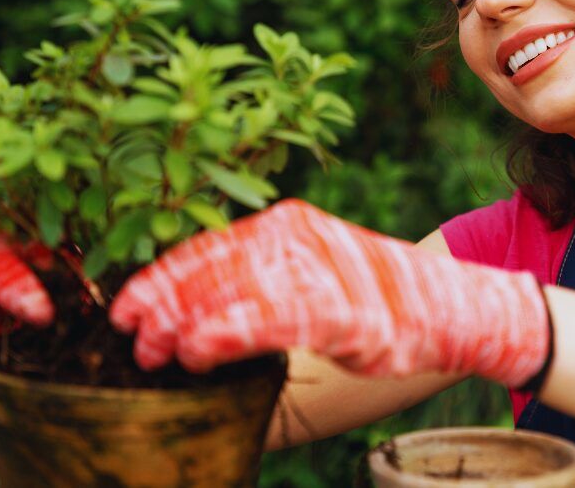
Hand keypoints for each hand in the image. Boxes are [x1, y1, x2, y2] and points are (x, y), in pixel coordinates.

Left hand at [110, 199, 548, 387]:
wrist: (449, 306)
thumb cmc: (375, 297)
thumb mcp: (311, 275)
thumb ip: (262, 280)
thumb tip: (202, 311)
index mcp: (284, 223)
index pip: (207, 245)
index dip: (161, 276)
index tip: (125, 307)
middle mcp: (294, 234)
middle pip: (209, 266)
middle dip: (161, 304)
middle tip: (131, 338)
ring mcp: (316, 269)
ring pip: (229, 291)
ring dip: (181, 323)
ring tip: (153, 351)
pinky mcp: (336, 308)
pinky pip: (267, 318)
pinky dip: (224, 333)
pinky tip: (196, 351)